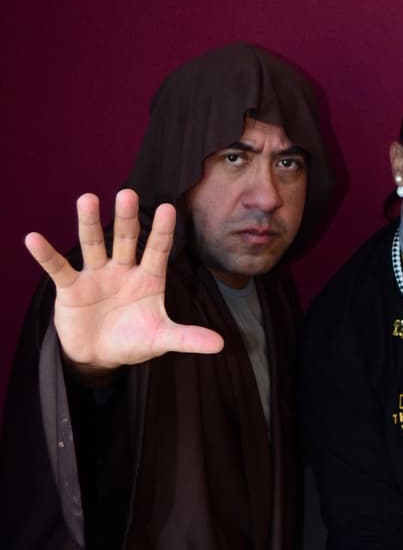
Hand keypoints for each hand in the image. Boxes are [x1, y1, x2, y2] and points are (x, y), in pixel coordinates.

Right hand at [25, 191, 222, 379]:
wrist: (100, 355)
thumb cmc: (133, 340)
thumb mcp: (161, 340)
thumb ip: (187, 338)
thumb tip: (221, 345)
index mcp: (148, 279)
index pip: (158, 250)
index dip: (162, 231)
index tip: (169, 207)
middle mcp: (122, 270)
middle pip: (125, 239)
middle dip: (126, 218)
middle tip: (127, 193)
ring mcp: (96, 276)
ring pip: (93, 245)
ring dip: (88, 223)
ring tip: (87, 199)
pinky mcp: (71, 288)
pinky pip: (58, 268)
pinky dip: (46, 255)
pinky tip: (34, 239)